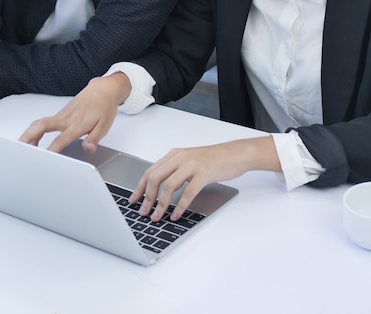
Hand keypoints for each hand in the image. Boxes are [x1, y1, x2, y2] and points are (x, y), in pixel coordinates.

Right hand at [20, 73, 132, 152]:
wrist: (102, 90)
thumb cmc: (103, 107)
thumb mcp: (104, 126)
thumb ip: (94, 139)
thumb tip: (88, 148)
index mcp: (77, 124)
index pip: (61, 139)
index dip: (52, 150)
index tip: (45, 158)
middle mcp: (66, 119)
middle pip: (42, 125)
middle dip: (30, 136)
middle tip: (22, 147)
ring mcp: (61, 115)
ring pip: (40, 123)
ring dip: (29, 133)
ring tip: (22, 146)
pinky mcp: (60, 114)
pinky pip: (43, 122)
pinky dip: (34, 130)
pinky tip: (32, 140)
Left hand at [130, 136, 280, 220]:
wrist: (236, 153)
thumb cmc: (215, 159)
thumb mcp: (190, 162)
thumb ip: (175, 172)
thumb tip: (160, 191)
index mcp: (174, 155)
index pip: (150, 171)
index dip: (139, 187)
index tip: (133, 200)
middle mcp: (180, 158)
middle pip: (154, 178)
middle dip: (146, 197)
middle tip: (144, 212)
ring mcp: (191, 165)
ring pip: (168, 186)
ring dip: (160, 204)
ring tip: (158, 216)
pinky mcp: (204, 174)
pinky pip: (187, 193)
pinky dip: (180, 206)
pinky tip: (176, 214)